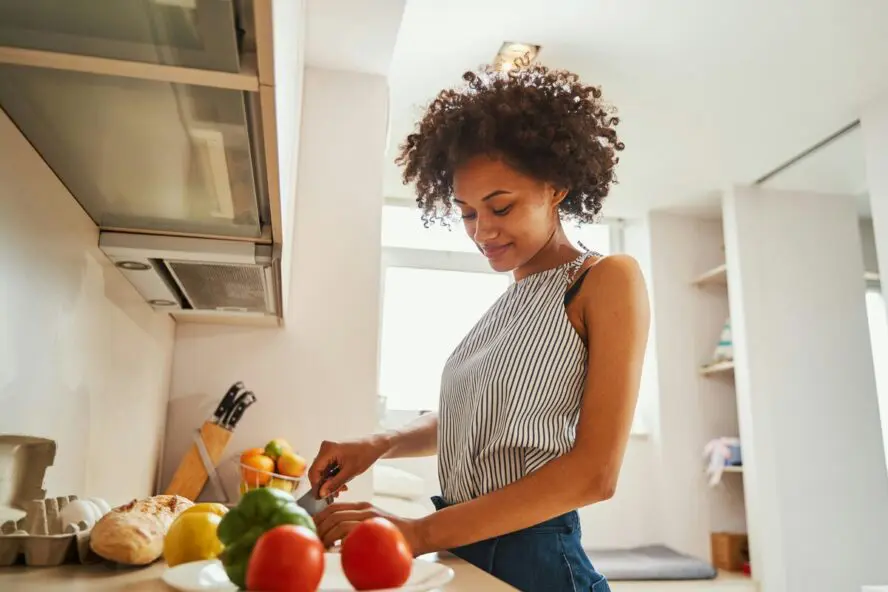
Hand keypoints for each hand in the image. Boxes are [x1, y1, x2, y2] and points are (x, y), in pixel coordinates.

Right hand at [308, 436, 390, 497]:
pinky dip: (334, 477)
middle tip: (332, 497)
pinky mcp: (333, 453)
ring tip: (340, 491)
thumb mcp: (350, 472)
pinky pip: (329, 468)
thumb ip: (334, 483)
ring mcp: (329, 450)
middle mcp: (326, 448)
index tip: (320, 498)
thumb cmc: (366, 454)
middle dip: (325, 485)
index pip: (314, 471)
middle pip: (318, 471)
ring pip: (324, 471)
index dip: (316, 486)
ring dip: (330, 482)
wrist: (375, 445)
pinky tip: (341, 485)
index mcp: (328, 449)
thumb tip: (321, 493)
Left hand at [313, 501, 428, 555]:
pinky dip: (339, 539)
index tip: (310, 528)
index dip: (319, 517)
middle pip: (332, 513)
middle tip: (312, 538)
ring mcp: (369, 517)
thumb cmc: (396, 533)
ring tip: (322, 546)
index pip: (333, 507)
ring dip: (326, 535)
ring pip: (339, 521)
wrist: (418, 533)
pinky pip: (351, 530)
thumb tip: (338, 540)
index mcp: (362, 507)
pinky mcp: (374, 526)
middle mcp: (364, 509)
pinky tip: (336, 548)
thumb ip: (358, 527)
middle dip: (318, 526)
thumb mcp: (374, 524)